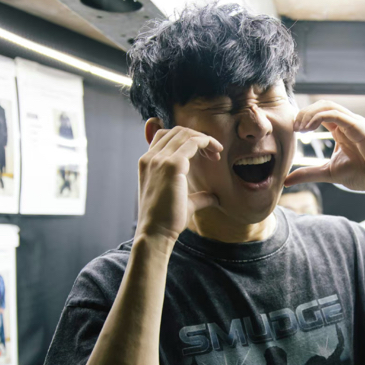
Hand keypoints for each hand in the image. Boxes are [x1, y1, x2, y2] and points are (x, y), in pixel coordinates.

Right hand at [136, 126, 222, 243]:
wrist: (156, 233)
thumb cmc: (167, 221)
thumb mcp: (183, 203)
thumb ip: (198, 197)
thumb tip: (215, 198)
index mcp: (147, 163)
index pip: (166, 137)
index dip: (188, 140)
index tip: (206, 155)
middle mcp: (150, 158)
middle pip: (176, 131)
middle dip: (198, 137)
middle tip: (214, 154)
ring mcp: (159, 160)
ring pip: (185, 134)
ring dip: (204, 139)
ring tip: (217, 153)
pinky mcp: (172, 165)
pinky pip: (192, 142)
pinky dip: (206, 142)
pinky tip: (216, 154)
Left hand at [286, 100, 364, 197]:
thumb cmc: (361, 175)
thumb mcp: (327, 173)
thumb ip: (308, 174)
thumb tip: (286, 181)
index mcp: (340, 129)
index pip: (319, 113)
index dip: (303, 117)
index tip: (294, 130)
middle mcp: (347, 122)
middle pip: (322, 105)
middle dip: (304, 112)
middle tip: (294, 127)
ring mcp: (355, 122)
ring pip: (328, 106)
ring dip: (310, 113)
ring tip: (300, 127)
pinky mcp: (360, 127)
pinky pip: (337, 115)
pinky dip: (320, 117)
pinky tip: (309, 128)